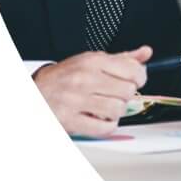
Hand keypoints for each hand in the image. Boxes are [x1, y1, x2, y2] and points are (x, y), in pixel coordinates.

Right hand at [33, 46, 151, 136]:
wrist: (34, 92)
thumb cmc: (65, 77)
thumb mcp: (91, 60)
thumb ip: (122, 58)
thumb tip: (146, 53)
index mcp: (93, 61)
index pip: (133, 71)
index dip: (139, 78)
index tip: (135, 81)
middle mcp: (85, 79)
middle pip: (128, 91)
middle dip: (127, 96)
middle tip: (118, 95)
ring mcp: (76, 100)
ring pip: (118, 109)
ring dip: (117, 111)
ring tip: (108, 107)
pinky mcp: (69, 120)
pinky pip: (104, 127)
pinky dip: (108, 126)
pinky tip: (101, 119)